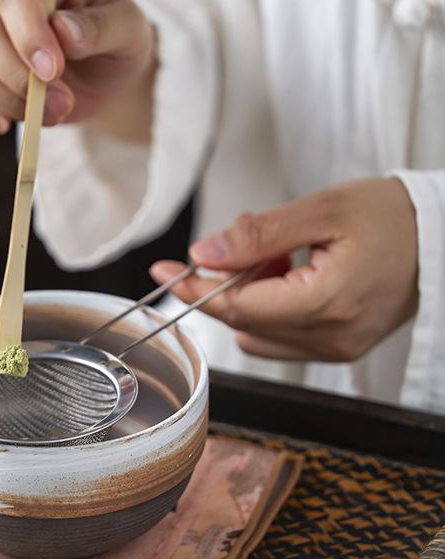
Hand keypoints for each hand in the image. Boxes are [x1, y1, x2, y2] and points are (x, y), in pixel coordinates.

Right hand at [0, 0, 156, 137]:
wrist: (105, 72)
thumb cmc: (116, 41)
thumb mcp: (127, 30)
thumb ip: (100, 26)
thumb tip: (65, 32)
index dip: (27, 33)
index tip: (52, 71)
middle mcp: (1, 2)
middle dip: (22, 81)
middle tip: (64, 103)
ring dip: (8, 102)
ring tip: (54, 115)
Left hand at [150, 178, 418, 361]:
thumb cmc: (394, 217)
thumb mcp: (323, 209)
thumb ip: (259, 235)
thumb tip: (205, 254)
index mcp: (326, 302)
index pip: (237, 305)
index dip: (195, 288)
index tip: (165, 270)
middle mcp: (330, 337)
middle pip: (242, 321)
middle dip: (221, 285)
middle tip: (225, 247)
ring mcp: (336, 348)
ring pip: (257, 333)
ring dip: (247, 298)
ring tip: (277, 258)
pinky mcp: (339, 349)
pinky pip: (279, 338)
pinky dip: (268, 310)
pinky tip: (287, 280)